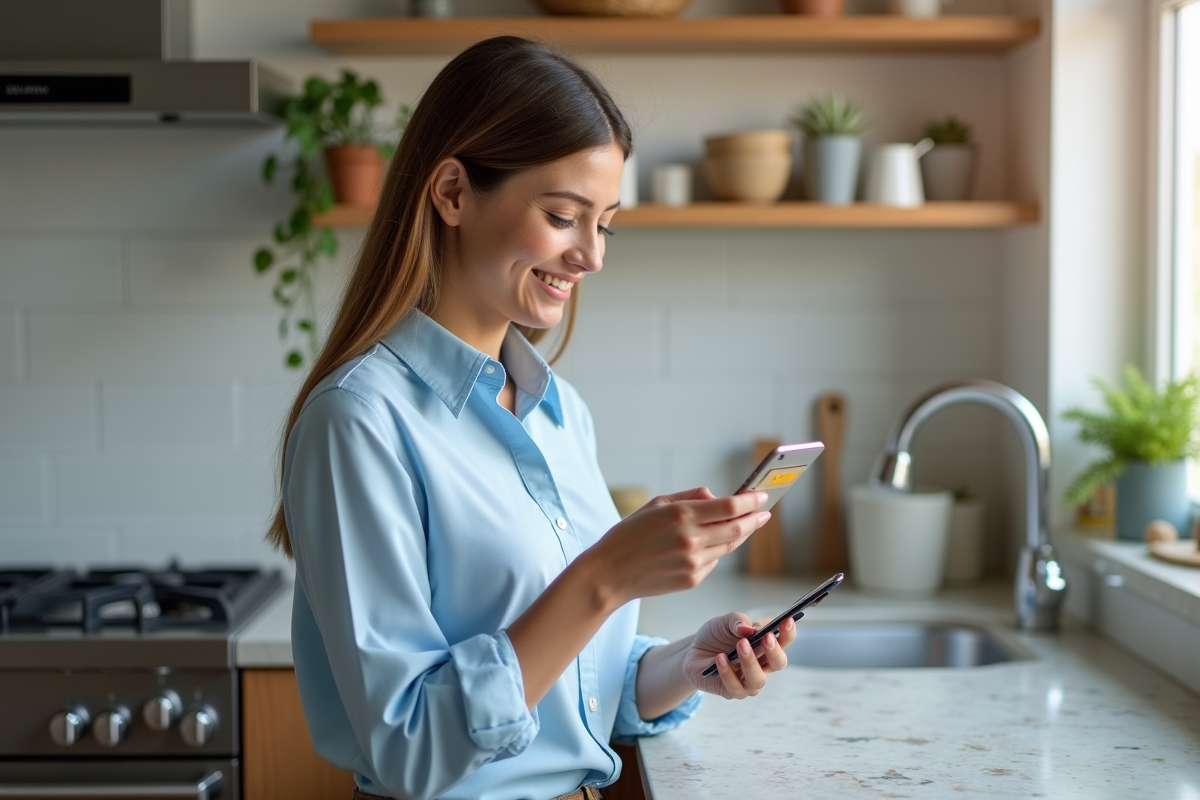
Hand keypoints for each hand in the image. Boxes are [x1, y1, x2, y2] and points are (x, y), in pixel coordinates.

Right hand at [580, 488, 769, 609]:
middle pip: (738, 527)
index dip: (750, 500)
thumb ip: (690, 497)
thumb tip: (717, 496)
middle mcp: (691, 539)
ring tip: (746, 524)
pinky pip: (713, 560)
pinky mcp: (692, 579)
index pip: (730, 506)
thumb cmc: (629, 535)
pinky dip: (717, 550)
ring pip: (729, 545)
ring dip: (741, 534)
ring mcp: (693, 562)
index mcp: (681, 515)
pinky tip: (712, 543)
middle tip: (765, 512)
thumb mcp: (655, 504)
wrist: (610, 574)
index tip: (762, 496)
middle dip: (756, 518)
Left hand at [681, 612, 796, 699]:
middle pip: (778, 663)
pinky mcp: (731, 691)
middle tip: (766, 637)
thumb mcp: (725, 622)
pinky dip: (728, 672)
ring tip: (740, 644)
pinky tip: (720, 658)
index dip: (788, 633)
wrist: (694, 651)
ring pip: (758, 679)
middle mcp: (762, 665)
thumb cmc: (716, 636)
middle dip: (774, 651)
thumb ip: (738, 621)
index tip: (788, 621)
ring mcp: (748, 681)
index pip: (783, 641)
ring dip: (750, 662)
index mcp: (765, 646)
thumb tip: (749, 629)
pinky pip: (735, 687)